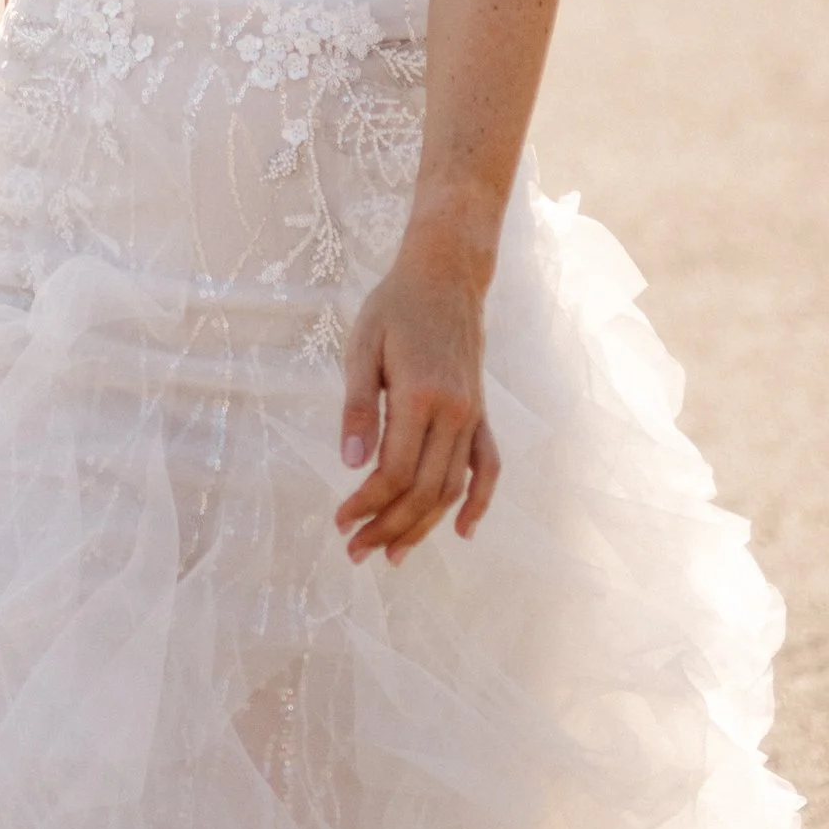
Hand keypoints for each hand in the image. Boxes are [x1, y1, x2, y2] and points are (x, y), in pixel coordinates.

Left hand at [335, 241, 499, 565]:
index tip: (340, 521)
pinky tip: (463, 531)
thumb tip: (350, 463)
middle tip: (356, 551)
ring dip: (423, 526)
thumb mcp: (363, 347)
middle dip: (389, 527)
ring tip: (392, 553)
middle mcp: (455, 412)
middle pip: (425, 491)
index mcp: (421, 396)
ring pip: (454, 488)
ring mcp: (473, 415)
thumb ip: (358, 407)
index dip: (367, 504)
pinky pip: (488, 466)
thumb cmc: (395, 308)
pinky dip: (480, 501)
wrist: (445, 275)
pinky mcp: (481, 413)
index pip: (395, 472)